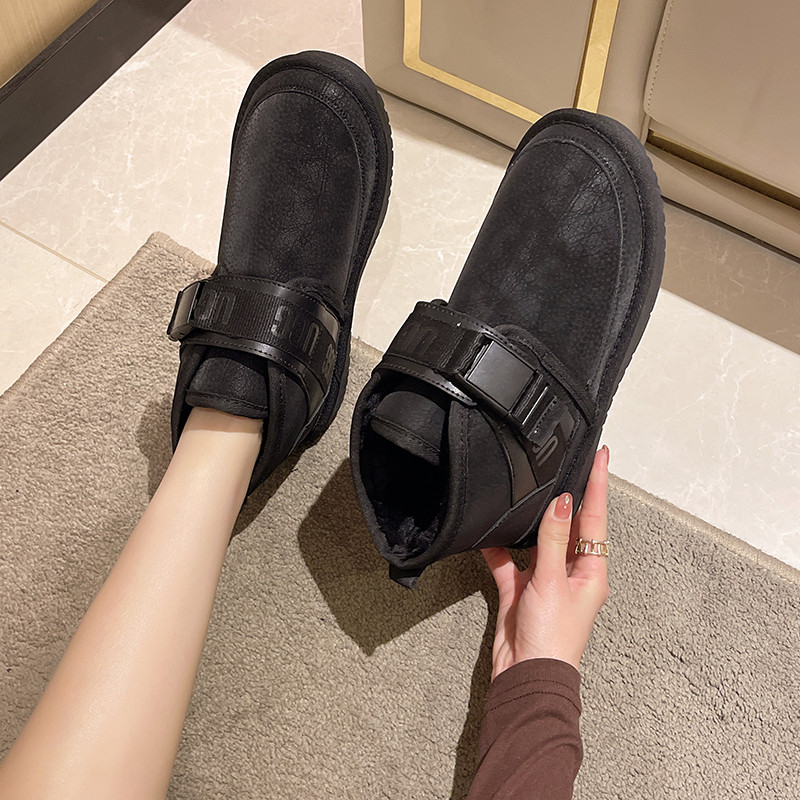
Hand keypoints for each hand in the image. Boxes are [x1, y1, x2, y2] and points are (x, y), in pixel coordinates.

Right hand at [482, 446, 609, 677]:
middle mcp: (571, 572)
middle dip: (567, 496)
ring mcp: (545, 581)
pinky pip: (509, 561)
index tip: (600, 455)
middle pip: (570, 525)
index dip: (597, 485)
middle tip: (565, 462)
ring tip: (528, 489)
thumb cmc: (552, 638)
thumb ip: (553, 539)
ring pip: (539, 541)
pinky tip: (487, 534)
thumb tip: (562, 502)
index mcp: (591, 571)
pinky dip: (499, 549)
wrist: (526, 676)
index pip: (595, 518)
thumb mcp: (553, 581)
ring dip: (531, 521)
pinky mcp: (521, 590)